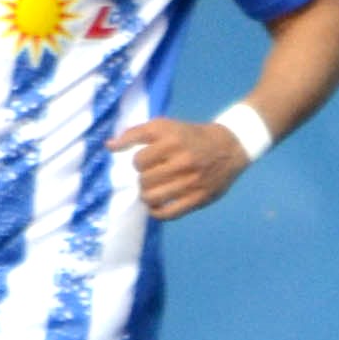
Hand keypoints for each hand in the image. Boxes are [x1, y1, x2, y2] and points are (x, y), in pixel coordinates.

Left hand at [120, 115, 245, 219]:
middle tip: (151, 177)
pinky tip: (156, 206)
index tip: (148, 161)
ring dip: (147, 196)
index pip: (138, 161)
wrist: (229, 147)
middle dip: (143, 180)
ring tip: (151, 191)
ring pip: (153, 197)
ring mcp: (192, 181)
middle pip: (144, 180)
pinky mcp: (199, 198)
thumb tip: (109, 147)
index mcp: (172, 140)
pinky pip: (169, 213)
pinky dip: (156, 212)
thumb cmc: (190, 136)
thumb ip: (135, 133)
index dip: (139, 162)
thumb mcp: (164, 126)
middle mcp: (183, 160)